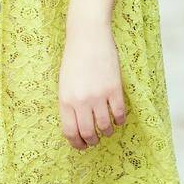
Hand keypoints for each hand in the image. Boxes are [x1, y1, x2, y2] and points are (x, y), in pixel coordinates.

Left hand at [58, 25, 126, 149]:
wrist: (88, 37)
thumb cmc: (74, 59)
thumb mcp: (64, 83)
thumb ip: (69, 103)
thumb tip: (77, 124)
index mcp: (65, 100)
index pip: (70, 131)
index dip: (77, 143)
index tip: (82, 146)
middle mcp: (81, 101)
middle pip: (88, 132)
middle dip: (92, 141)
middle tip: (95, 141)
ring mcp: (98, 95)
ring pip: (105, 125)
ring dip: (107, 131)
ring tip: (107, 130)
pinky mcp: (114, 89)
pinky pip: (119, 113)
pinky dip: (119, 120)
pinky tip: (118, 119)